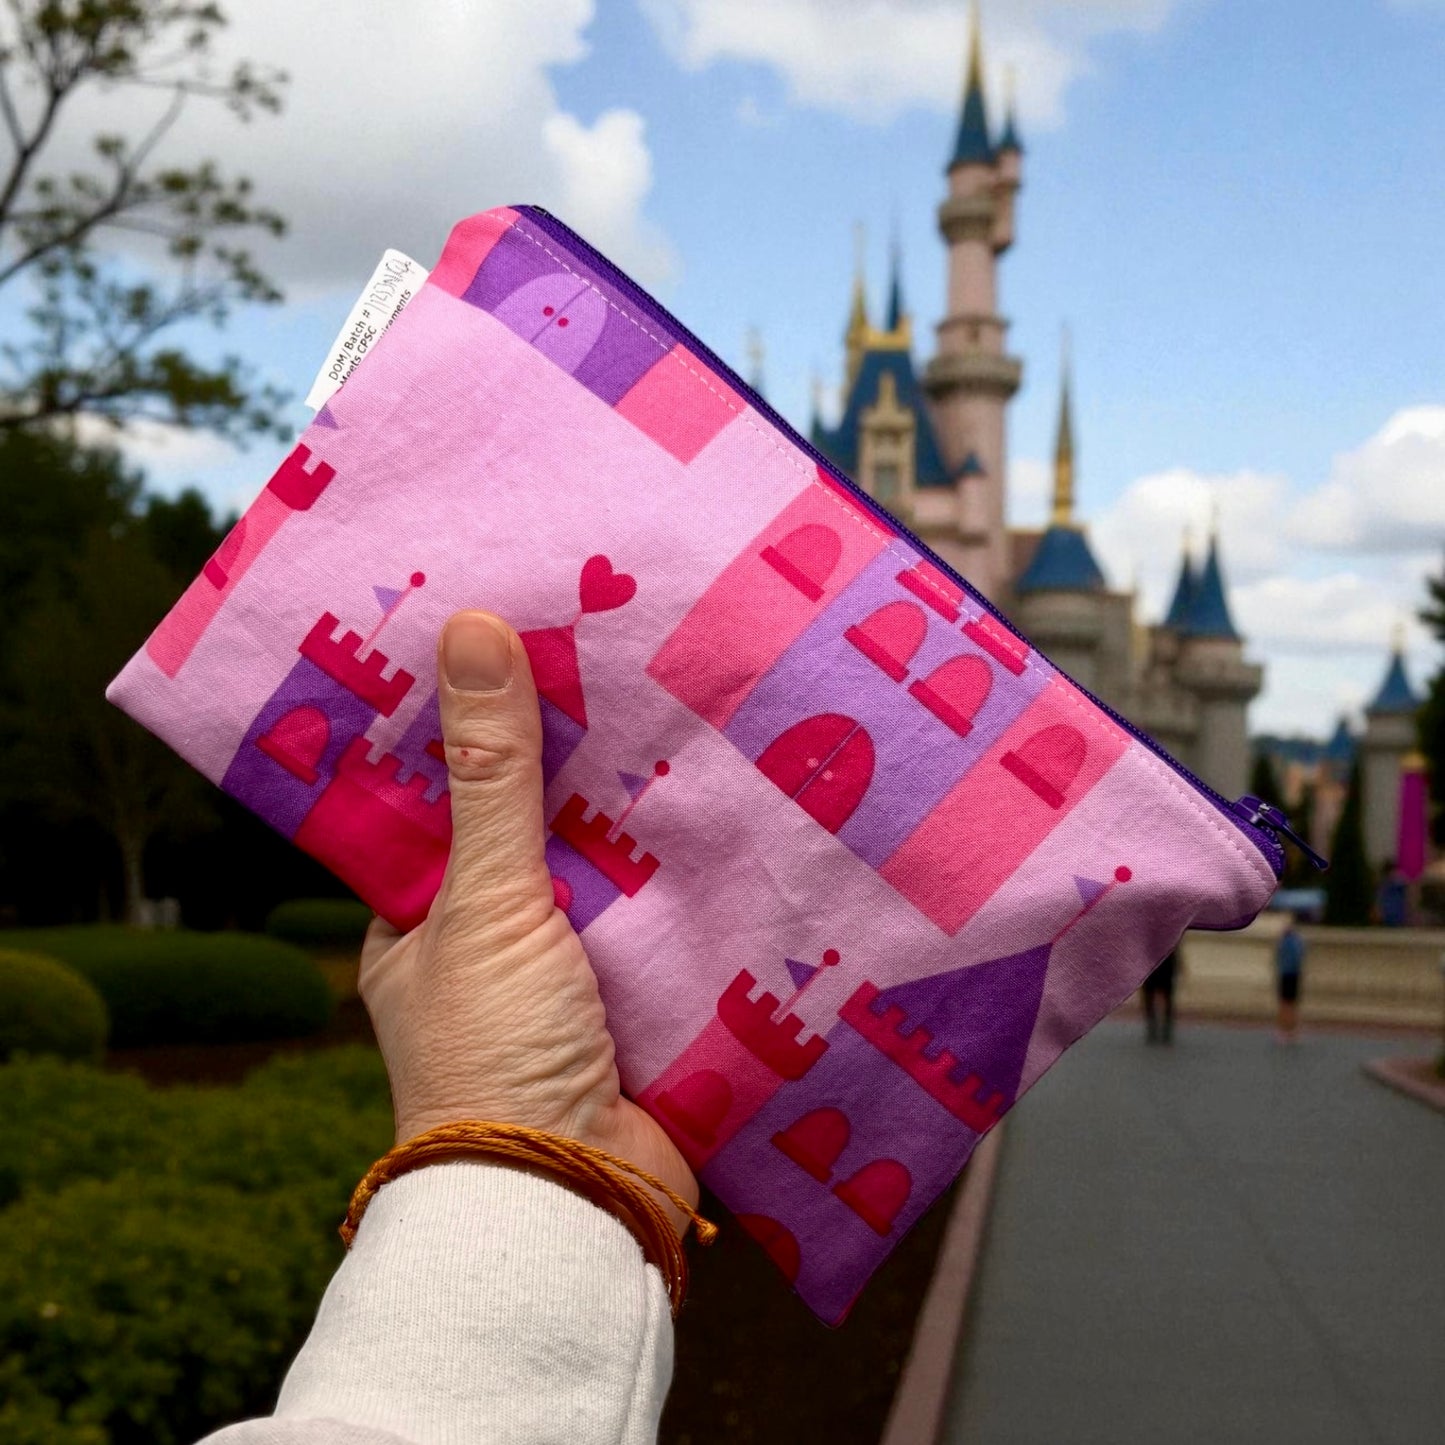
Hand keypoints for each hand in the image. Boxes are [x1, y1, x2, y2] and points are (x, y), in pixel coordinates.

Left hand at [358, 611, 696, 1232]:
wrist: (575, 1201)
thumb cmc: (496, 1052)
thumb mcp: (485, 900)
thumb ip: (491, 775)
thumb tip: (470, 627)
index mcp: (421, 923)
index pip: (445, 800)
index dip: (480, 727)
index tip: (520, 643)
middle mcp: (492, 945)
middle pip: (538, 830)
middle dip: (580, 766)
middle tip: (624, 657)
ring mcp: (571, 976)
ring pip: (611, 872)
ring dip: (646, 820)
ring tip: (692, 709)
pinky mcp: (642, 1003)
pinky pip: (668, 921)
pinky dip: (694, 878)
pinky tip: (736, 805)